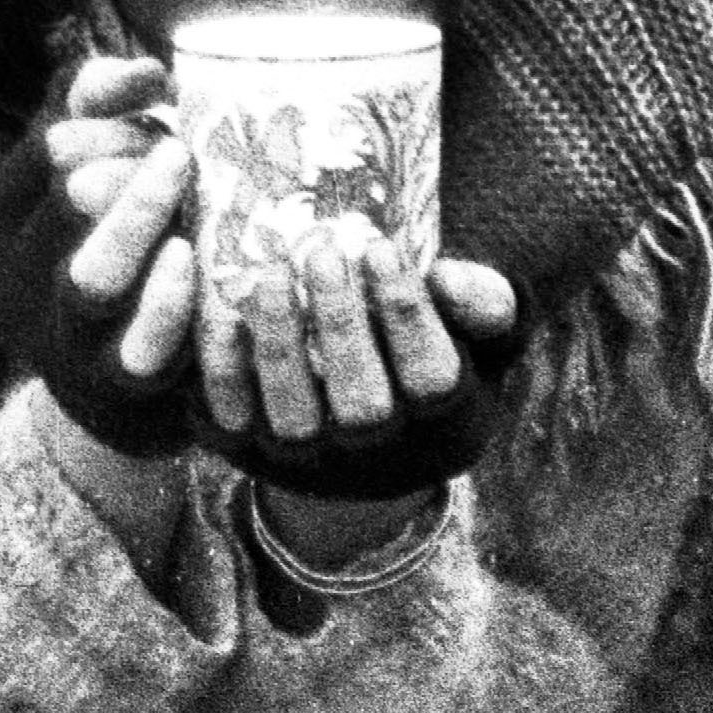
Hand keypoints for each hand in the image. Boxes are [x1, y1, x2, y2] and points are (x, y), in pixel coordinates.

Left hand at [48, 57, 517, 459]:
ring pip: (293, 416)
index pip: (431, 379)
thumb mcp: (479, 339)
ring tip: (271, 272)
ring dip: (281, 342)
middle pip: (362, 405)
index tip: (380, 249)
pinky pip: (231, 414)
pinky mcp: (249, 453)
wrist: (365, 448)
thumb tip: (448, 275)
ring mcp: (310, 463)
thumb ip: (487, 305)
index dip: (407, 317)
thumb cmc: (428, 363)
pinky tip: (225, 309)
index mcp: (443, 427)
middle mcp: (378, 458)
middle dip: (341, 326)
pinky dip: (224, 365)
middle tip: (321, 253)